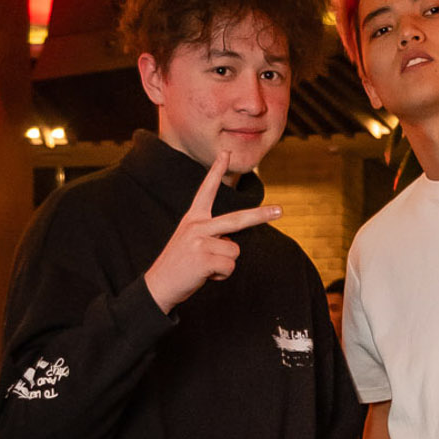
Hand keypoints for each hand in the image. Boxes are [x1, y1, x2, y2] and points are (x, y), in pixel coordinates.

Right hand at [144, 152, 280, 312]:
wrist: (158, 285)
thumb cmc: (179, 265)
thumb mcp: (191, 242)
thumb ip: (211, 236)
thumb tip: (231, 243)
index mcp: (193, 219)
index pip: (206, 190)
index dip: (216, 170)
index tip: (226, 152)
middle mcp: (197, 226)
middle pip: (237, 219)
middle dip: (260, 216)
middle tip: (280, 210)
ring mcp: (200, 241)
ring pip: (234, 252)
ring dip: (224, 265)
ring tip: (205, 267)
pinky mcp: (204, 259)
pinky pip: (229, 267)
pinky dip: (221, 276)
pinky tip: (204, 275)